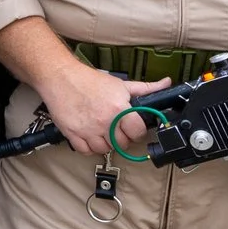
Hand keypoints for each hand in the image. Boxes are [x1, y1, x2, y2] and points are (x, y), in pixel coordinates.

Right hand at [35, 63, 165, 158]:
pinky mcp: (73, 134)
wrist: (61, 77)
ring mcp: (88, 130)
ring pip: (104, 150)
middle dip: (122, 138)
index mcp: (119, 108)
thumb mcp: (120, 84)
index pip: (137, 132)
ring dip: (105, 144)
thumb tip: (165, 84)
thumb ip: (145, 88)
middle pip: (121, 144)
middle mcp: (105, 122)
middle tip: (117, 130)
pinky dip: (89, 148)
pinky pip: (86, 151)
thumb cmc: (89, 80)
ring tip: (103, 132)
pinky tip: (90, 137)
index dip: (137, 131)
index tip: (133, 128)